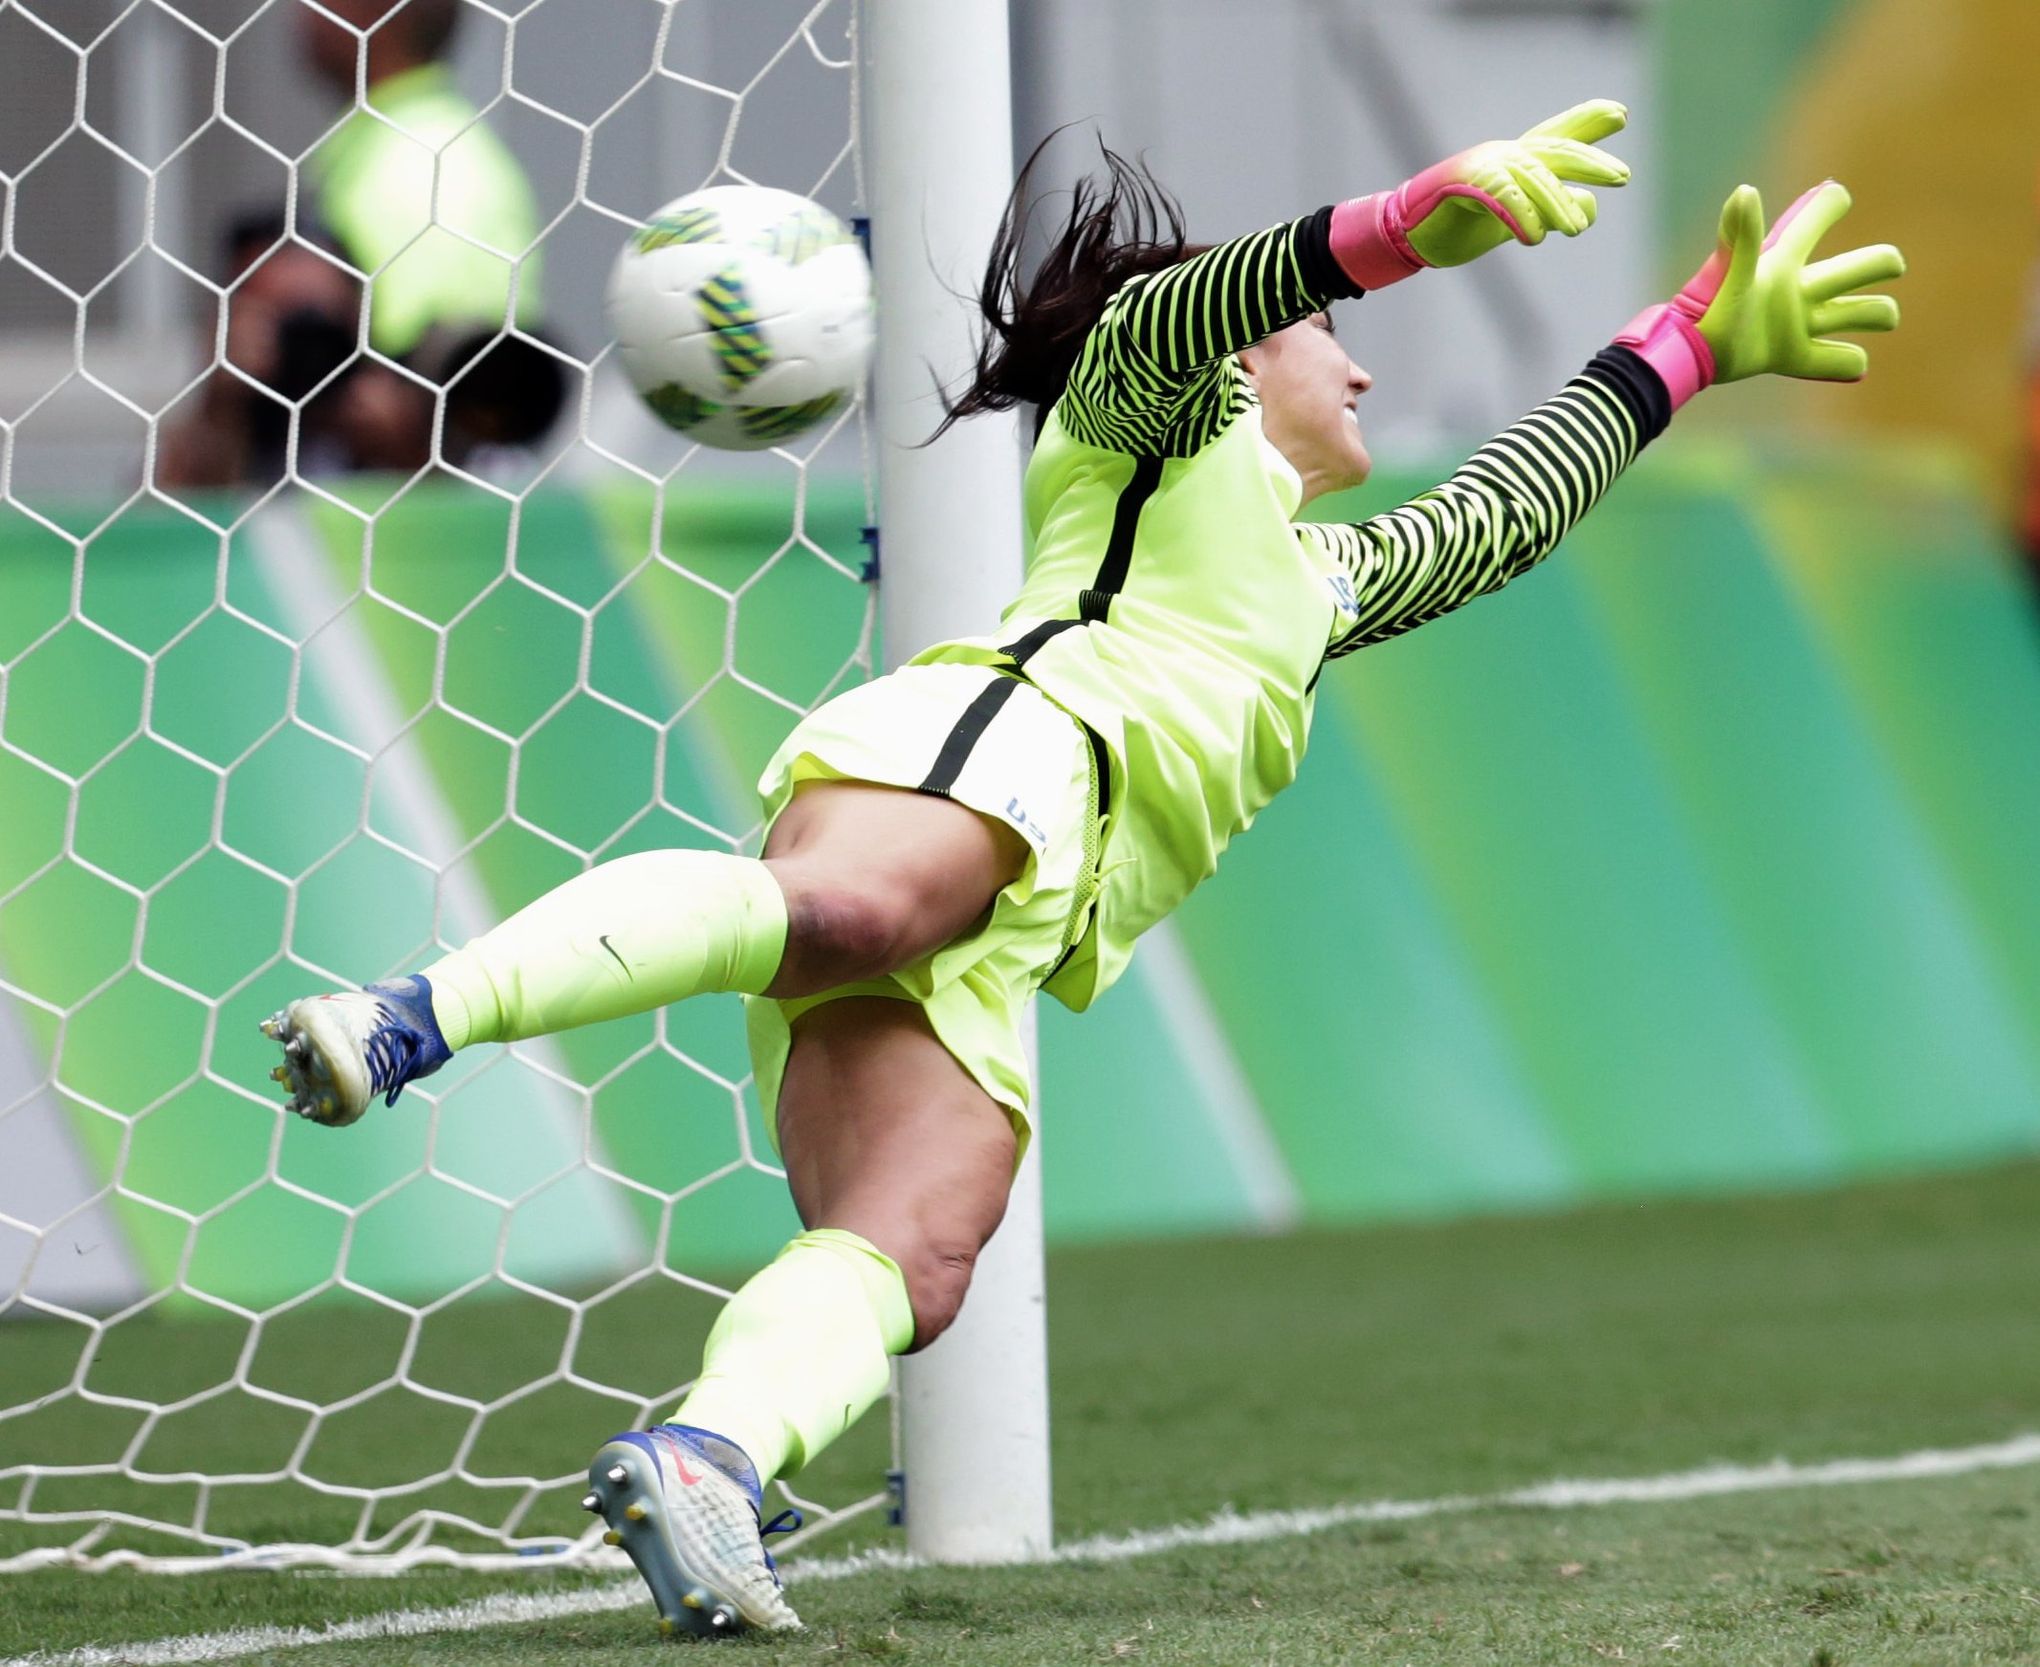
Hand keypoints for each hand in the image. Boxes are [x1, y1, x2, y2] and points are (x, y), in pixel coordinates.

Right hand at [1331, 100, 1630, 289]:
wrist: (1407, 234)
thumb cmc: (1459, 225)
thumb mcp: (1516, 221)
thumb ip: (1552, 211)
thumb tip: (1589, 207)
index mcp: (1515, 160)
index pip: (1557, 136)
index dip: (1589, 122)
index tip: (1620, 114)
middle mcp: (1503, 155)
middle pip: (1555, 152)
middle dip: (1590, 163)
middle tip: (1621, 177)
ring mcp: (1484, 166)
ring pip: (1533, 178)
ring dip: (1557, 204)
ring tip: (1577, 229)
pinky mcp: (1464, 185)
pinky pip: (1501, 196)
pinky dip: (1520, 214)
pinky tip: (1533, 235)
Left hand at [1615, 181, 1903, 408]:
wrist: (1689, 355)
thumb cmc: (1707, 308)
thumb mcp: (1730, 270)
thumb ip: (1741, 234)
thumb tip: (1746, 191)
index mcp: (1784, 263)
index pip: (1813, 221)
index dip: (1829, 205)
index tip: (1838, 197)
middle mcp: (1798, 290)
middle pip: (1857, 269)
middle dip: (1882, 263)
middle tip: (1892, 265)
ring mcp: (1798, 324)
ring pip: (1858, 314)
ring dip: (1877, 313)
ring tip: (1886, 317)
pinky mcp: (1792, 356)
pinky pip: (1834, 360)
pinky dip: (1850, 362)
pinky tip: (1857, 363)